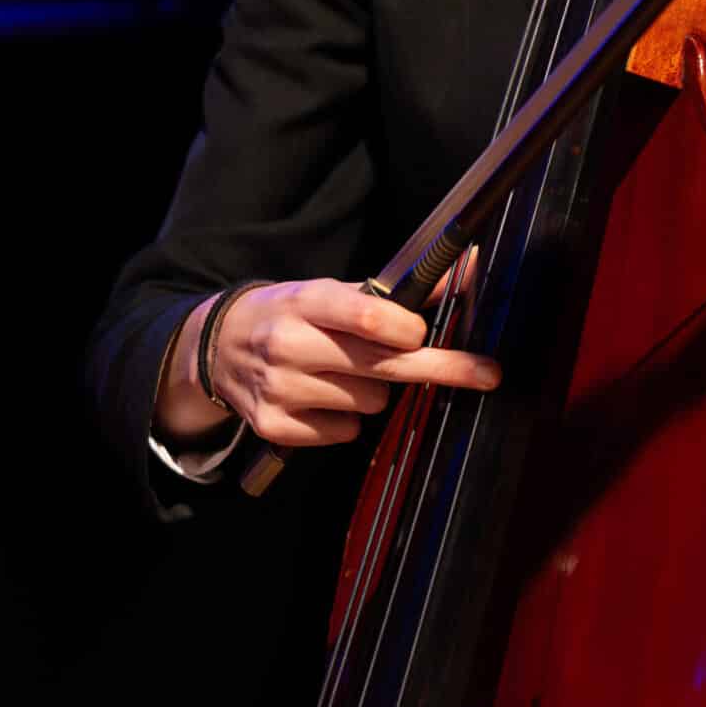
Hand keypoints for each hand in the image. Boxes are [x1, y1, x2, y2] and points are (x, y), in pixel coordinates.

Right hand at [160, 277, 499, 453]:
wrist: (217, 346)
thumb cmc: (291, 314)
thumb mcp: (331, 291)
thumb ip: (393, 291)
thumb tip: (462, 272)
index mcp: (305, 301)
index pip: (366, 317)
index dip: (407, 329)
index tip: (424, 333)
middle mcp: (289, 344)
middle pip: (382, 366)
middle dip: (441, 368)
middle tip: (488, 372)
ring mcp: (280, 389)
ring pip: (370, 403)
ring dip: (373, 390)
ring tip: (343, 373)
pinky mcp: (274, 427)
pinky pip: (345, 434)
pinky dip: (345, 421)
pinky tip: (321, 400)